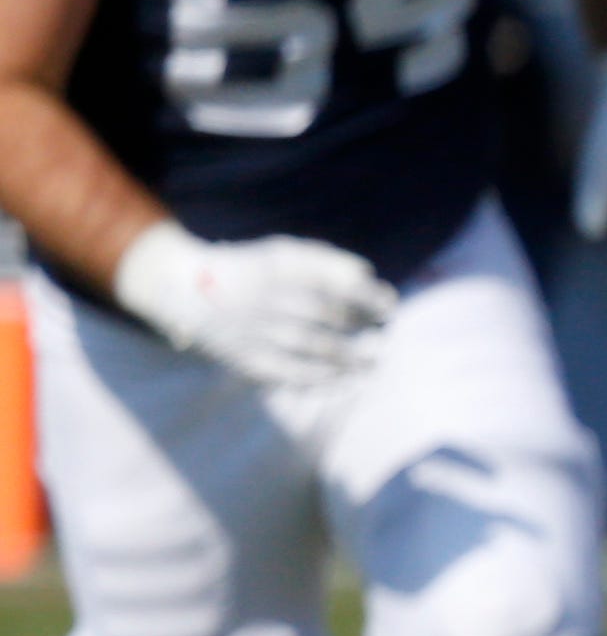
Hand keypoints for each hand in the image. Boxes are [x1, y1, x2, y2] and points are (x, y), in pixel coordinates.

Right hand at [111, 221, 393, 388]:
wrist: (186, 291)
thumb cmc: (255, 272)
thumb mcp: (284, 255)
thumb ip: (328, 262)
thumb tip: (369, 276)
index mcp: (279, 266)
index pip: (336, 281)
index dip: (370, 296)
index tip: (390, 305)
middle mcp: (267, 297)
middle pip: (330, 315)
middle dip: (362, 325)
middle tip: (385, 332)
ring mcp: (256, 330)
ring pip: (316, 347)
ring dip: (352, 358)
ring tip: (372, 362)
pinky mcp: (247, 358)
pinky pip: (292, 373)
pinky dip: (324, 379)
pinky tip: (347, 381)